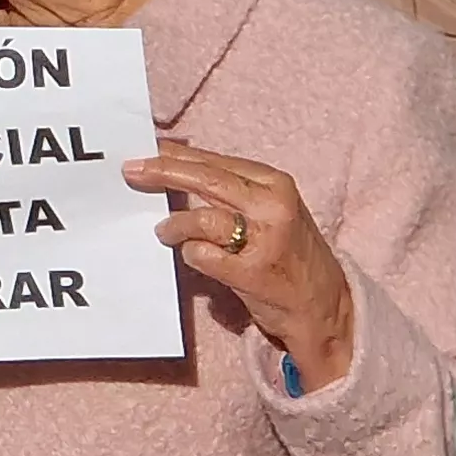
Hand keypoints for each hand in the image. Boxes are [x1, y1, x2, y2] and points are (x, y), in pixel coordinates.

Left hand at [127, 144, 358, 389]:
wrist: (324, 305)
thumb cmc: (290, 256)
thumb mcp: (270, 212)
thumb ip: (231, 193)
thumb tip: (178, 170)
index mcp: (275, 183)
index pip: (216, 161)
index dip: (177, 156)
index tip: (146, 150)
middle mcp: (272, 205)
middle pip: (206, 179)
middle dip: (163, 173)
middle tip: (131, 172)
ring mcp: (264, 239)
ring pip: (201, 218)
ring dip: (174, 226)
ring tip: (163, 232)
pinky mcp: (253, 272)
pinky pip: (203, 255)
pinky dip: (191, 255)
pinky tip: (194, 257)